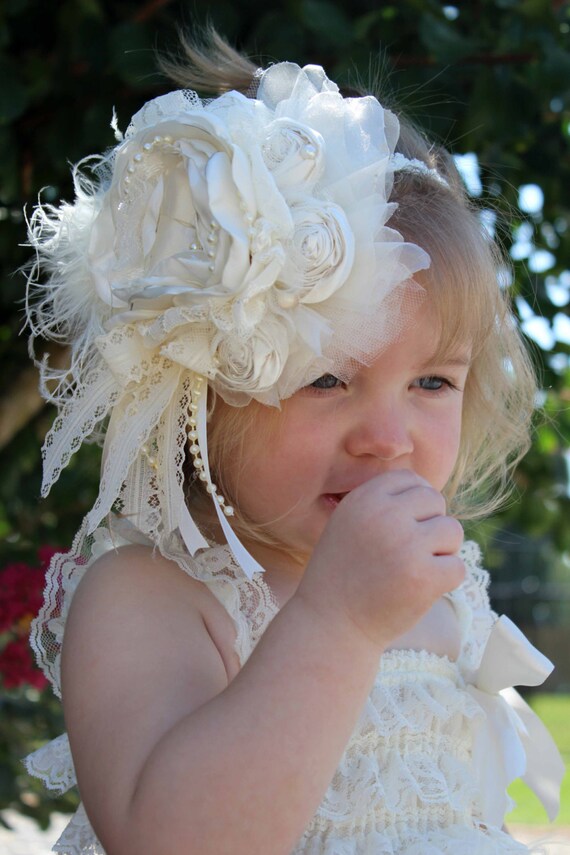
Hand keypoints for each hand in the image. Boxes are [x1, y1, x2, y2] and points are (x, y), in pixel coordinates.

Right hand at [296, 470, 464, 650]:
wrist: (330, 625)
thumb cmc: (342, 575)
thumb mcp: (348, 524)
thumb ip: (381, 503)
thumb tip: (428, 491)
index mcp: (364, 498)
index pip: (410, 479)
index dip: (416, 501)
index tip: (408, 526)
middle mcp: (385, 515)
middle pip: (435, 501)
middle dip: (430, 525)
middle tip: (412, 552)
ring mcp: (406, 546)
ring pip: (452, 531)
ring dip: (442, 551)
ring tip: (416, 569)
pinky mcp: (424, 577)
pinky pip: (457, 567)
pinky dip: (445, 580)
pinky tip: (421, 589)